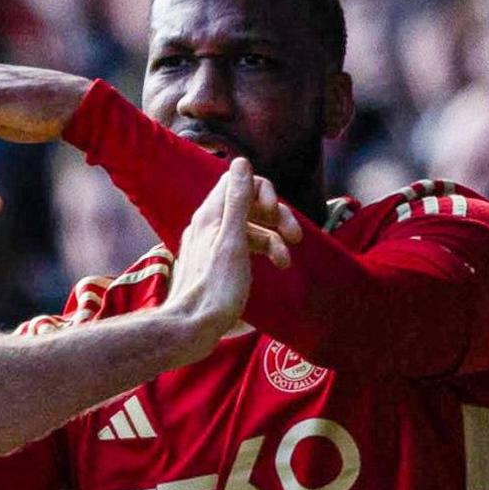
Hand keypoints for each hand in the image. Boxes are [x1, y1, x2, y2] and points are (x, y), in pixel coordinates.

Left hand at [162, 159, 286, 361]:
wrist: (191, 327)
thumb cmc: (215, 287)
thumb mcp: (233, 240)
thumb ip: (238, 201)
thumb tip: (241, 162)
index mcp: (211, 215)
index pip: (239, 181)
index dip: (263, 190)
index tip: (275, 212)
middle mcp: (209, 225)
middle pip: (248, 205)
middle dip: (276, 217)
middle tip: (296, 238)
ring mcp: (212, 245)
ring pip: (249, 229)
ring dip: (273, 240)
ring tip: (285, 263)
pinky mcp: (217, 264)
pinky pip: (244, 248)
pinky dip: (261, 253)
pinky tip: (273, 268)